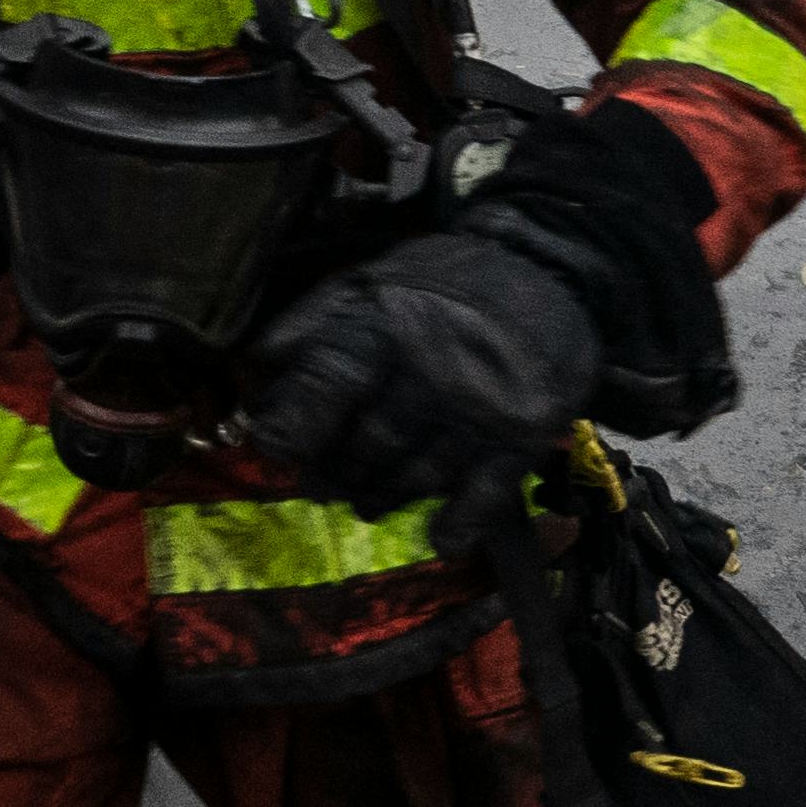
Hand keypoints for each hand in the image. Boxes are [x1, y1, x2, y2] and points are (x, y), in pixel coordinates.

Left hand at [238, 233, 602, 558]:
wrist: (547, 268)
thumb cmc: (443, 280)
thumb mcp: (366, 282)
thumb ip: (311, 325)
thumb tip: (258, 371)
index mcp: (382, 324)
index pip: (325, 385)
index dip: (292, 426)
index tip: (272, 449)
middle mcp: (429, 369)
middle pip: (367, 444)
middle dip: (335, 471)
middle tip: (322, 482)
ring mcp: (479, 407)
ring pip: (417, 475)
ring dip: (383, 496)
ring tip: (365, 500)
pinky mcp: (524, 434)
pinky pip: (485, 493)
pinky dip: (460, 522)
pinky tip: (441, 537)